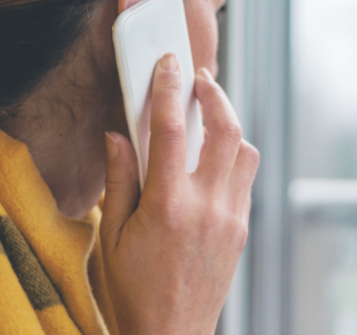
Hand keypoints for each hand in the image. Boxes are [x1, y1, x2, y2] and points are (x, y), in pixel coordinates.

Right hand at [100, 53, 258, 334]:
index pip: (170, 132)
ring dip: (230, 126)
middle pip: (226, 131)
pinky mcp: (241, 230)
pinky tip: (211, 160)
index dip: (169, 90)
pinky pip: (245, 180)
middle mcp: (206, 208)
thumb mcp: (110, 237)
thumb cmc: (132, 292)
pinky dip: (233, 157)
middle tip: (200, 79)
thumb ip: (118, 180)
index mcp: (166, 207)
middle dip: (216, 95)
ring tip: (209, 117)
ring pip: (245, 152)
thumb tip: (118, 135)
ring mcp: (230, 219)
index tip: (168, 64)